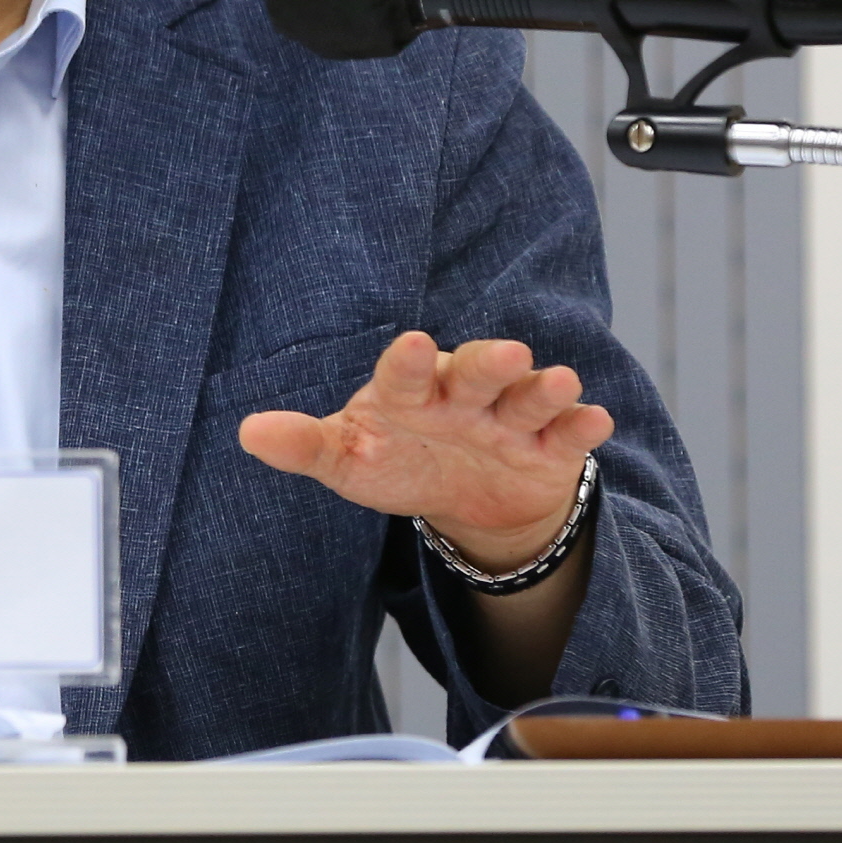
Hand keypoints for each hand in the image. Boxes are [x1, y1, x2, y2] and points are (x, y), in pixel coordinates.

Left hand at [236, 331, 611, 571]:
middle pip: (475, 371)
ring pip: (528, 396)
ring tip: (557, 380)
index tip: (406, 344)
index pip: (404, 373)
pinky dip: (582, 426)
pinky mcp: (550, 448)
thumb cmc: (399, 460)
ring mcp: (509, 419)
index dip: (405, 362)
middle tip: (504, 353)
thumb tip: (247, 434)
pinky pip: (568, 434)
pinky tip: (594, 419)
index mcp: (409, 392)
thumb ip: (306, 445)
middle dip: (489, 362)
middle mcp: (462, 395)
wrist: (467, 498)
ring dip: (543, 388)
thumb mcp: (349, 459)